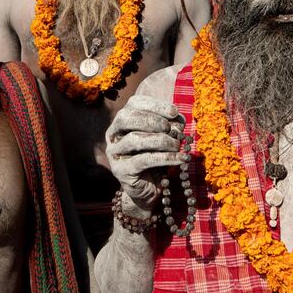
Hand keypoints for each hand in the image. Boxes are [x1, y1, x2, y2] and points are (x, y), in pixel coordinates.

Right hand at [105, 95, 184, 213]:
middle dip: (152, 120)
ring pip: (133, 139)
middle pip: (126, 117)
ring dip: (160, 140)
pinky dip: (165, 158)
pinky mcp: (121, 171)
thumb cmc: (156, 158)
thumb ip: (170, 126)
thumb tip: (178, 121)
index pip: (134, 103)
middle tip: (171, 129)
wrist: (148, 189)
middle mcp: (113, 134)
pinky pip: (143, 160)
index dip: (155, 105)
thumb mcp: (164, 137)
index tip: (174, 112)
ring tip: (177, 145)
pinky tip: (180, 158)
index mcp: (123, 120)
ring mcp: (114, 153)